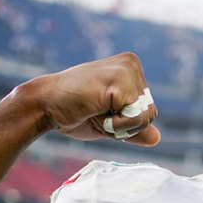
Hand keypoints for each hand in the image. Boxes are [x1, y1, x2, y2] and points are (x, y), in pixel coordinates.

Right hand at [32, 53, 160, 146]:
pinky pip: (135, 117)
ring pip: (145, 117)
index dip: (126, 124)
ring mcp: (127, 69)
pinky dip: (115, 124)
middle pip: (150, 113)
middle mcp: (132, 63)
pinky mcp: (120, 80)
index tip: (101, 112)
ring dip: (119, 125)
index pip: (148, 110)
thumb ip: (133, 129)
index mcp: (131, 69)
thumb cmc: (74, 113)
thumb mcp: (110, 124)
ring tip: (96, 109)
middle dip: (125, 125)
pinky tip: (95, 108)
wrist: (45, 105)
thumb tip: (158, 138)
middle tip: (97, 112)